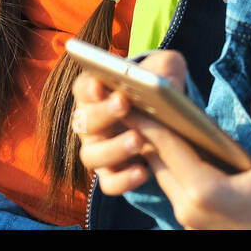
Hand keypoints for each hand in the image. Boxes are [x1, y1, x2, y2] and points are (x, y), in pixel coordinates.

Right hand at [73, 50, 192, 195]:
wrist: (166, 121)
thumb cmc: (156, 89)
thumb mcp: (165, 70)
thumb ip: (165, 68)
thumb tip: (168, 83)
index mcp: (95, 93)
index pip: (82, 88)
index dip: (89, 87)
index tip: (101, 84)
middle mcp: (89, 123)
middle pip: (83, 121)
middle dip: (102, 113)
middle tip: (124, 104)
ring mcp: (98, 151)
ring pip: (91, 155)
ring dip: (113, 149)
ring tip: (138, 141)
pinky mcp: (111, 175)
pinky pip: (109, 183)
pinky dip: (124, 180)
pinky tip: (144, 172)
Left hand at [127, 86, 250, 229]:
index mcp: (206, 191)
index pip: (165, 145)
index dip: (147, 116)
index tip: (130, 91)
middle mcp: (188, 207)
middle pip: (157, 158)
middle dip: (145, 127)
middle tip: (131, 94)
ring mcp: (187, 217)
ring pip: (160, 171)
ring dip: (154, 145)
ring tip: (145, 111)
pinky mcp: (191, 220)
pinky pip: (170, 183)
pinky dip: (166, 160)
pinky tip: (168, 139)